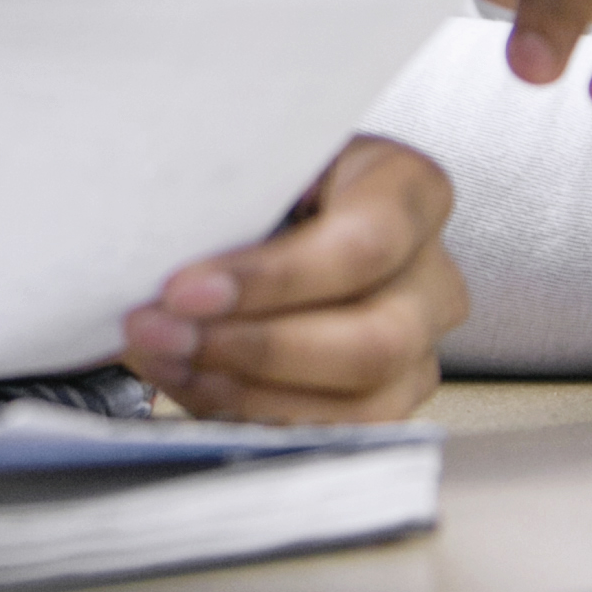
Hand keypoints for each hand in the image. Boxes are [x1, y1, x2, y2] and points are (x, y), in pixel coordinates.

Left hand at [120, 138, 465, 421]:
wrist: (273, 211)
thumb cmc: (264, 178)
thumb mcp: (253, 158)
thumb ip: (226, 190)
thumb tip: (162, 238)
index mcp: (410, 192)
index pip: (364, 246)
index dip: (273, 279)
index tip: (184, 289)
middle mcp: (431, 275)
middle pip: (372, 341)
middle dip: (253, 348)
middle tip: (161, 331)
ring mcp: (418, 347)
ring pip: (359, 401)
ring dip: (245, 390)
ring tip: (164, 358)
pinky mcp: (387, 400)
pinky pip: (334, 433)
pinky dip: (253, 417)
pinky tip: (191, 383)